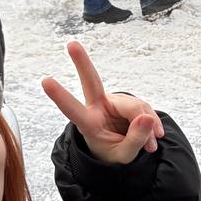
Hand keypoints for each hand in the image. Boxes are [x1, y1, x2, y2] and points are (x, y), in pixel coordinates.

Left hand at [42, 41, 164, 164]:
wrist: (122, 153)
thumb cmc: (114, 154)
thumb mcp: (124, 156)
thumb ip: (134, 140)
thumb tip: (146, 118)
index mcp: (88, 124)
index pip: (73, 110)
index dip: (61, 97)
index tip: (45, 81)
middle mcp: (98, 108)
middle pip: (91, 81)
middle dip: (82, 63)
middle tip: (70, 44)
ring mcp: (114, 102)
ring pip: (136, 107)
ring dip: (148, 126)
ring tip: (151, 146)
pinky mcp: (128, 102)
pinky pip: (146, 109)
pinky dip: (153, 124)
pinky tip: (155, 136)